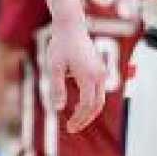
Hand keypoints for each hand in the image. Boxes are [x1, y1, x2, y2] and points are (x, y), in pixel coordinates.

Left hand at [45, 16, 105, 132]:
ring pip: (100, 100)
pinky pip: (98, 92)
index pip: (87, 105)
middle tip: (72, 129)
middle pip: (97, 106)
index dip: (78, 118)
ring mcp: (102, 72)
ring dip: (89, 112)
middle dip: (85, 119)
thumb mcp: (54, 66)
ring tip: (74, 121)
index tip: (68, 127)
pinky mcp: (100, 70)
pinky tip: (78, 107)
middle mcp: (99, 75)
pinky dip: (91, 103)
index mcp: (89, 75)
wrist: (71, 26)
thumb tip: (58, 108)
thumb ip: (56, 87)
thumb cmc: (60, 45)